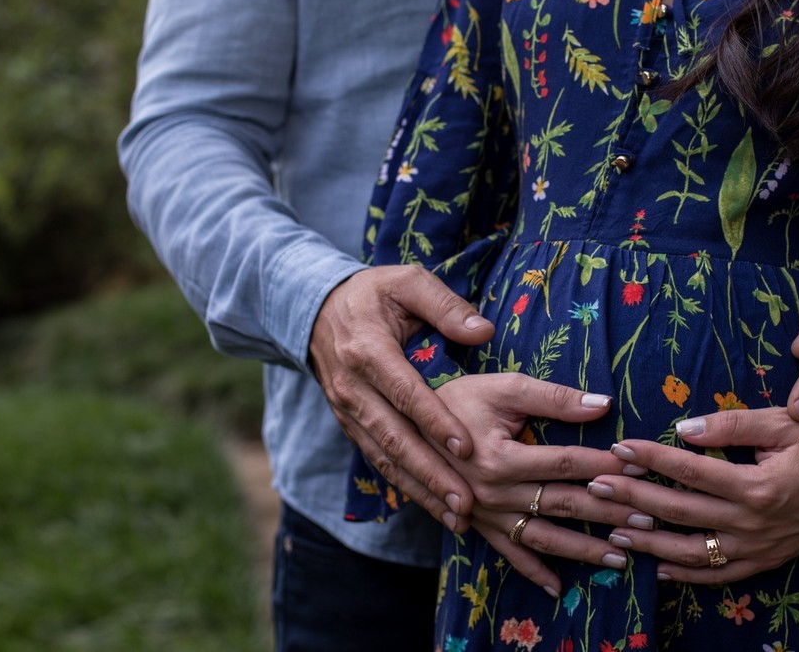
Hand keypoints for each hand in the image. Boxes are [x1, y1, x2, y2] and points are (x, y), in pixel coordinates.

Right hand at [310, 265, 493, 532]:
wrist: (315, 308)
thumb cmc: (373, 293)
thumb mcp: (407, 282)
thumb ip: (445, 306)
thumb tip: (483, 332)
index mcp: (367, 351)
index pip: (404, 392)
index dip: (434, 421)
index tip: (465, 447)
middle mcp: (352, 389)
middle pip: (394, 438)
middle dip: (431, 473)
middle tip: (466, 502)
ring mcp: (347, 412)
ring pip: (386, 458)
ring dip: (421, 489)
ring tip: (458, 516)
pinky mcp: (350, 426)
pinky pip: (379, 461)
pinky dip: (407, 486)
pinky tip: (435, 506)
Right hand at [432, 373, 645, 594]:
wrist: (403, 423)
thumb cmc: (457, 398)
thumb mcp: (503, 388)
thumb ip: (553, 397)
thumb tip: (602, 404)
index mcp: (501, 458)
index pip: (567, 463)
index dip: (606, 464)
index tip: (642, 467)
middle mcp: (494, 493)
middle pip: (563, 503)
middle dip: (609, 513)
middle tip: (648, 519)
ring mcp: (485, 515)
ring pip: (543, 537)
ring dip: (583, 549)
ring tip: (622, 557)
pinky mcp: (477, 525)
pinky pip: (509, 554)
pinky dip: (533, 573)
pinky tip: (557, 588)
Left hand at [589, 408, 798, 583]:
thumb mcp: (787, 423)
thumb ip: (733, 426)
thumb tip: (683, 427)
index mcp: (758, 486)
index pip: (690, 471)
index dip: (652, 458)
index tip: (620, 446)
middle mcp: (754, 523)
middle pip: (681, 513)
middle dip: (634, 499)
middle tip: (596, 486)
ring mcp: (760, 548)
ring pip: (693, 551)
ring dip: (649, 542)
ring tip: (612, 530)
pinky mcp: (768, 561)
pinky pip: (721, 575)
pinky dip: (687, 574)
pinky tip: (658, 566)